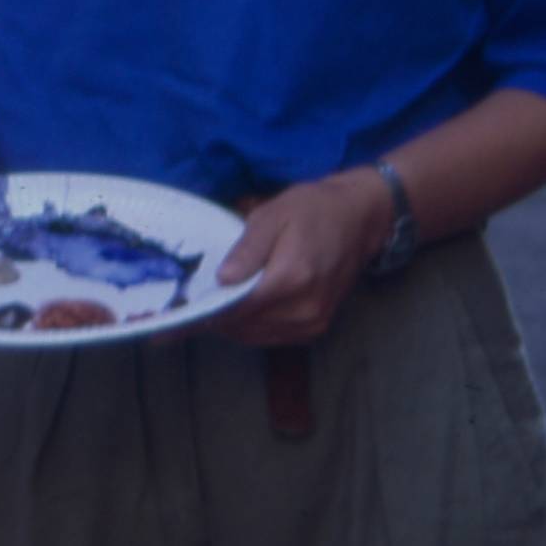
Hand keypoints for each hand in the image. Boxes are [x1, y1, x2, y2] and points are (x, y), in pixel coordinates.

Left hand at [207, 170, 390, 346]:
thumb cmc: (312, 209)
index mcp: (291, 279)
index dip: (211, 308)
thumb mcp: (273, 215)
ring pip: (260, 336)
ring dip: (236, 325)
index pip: (240, 307)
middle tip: (196, 302)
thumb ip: (247, 249)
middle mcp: (305, 309)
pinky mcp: (319, 326)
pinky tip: (243, 309)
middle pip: (248, 326)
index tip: (187, 305)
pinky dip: (256, 327)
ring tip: (215, 304)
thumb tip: (222, 280)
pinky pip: (277, 335)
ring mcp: (314, 322)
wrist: (358, 219)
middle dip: (219, 317)